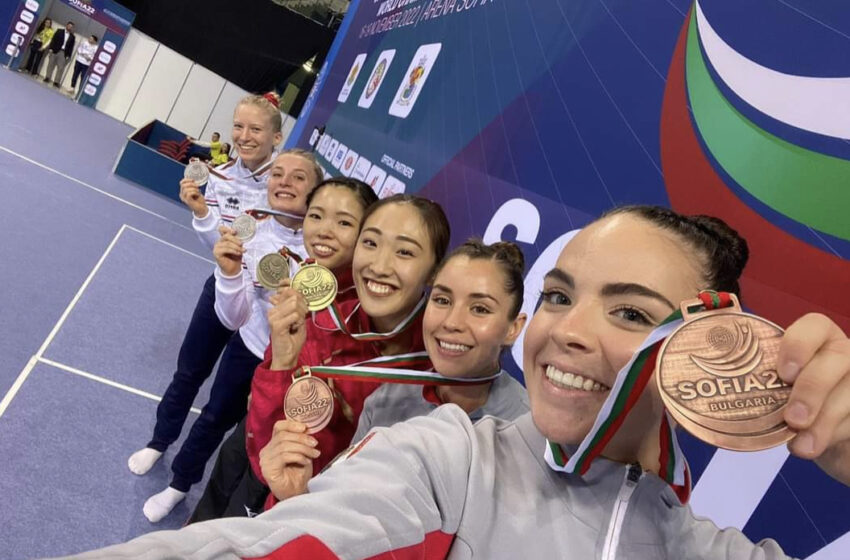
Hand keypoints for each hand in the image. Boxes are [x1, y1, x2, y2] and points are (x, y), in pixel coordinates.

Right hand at [179, 177, 207, 216]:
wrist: (202, 208)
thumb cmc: (199, 200)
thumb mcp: (195, 191)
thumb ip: (193, 186)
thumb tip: (193, 180)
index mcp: (183, 192)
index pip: (181, 183)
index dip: (187, 180)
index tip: (193, 180)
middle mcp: (182, 195)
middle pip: (183, 185)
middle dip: (192, 184)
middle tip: (197, 187)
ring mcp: (184, 199)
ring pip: (186, 189)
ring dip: (194, 189)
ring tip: (198, 192)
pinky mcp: (187, 201)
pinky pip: (189, 193)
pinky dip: (194, 192)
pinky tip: (197, 194)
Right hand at [213, 226, 243, 276]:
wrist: (233, 269)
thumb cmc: (235, 257)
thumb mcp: (238, 247)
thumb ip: (237, 240)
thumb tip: (242, 236)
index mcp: (224, 239)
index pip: (222, 229)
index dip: (228, 229)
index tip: (235, 232)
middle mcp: (219, 242)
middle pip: (226, 236)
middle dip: (236, 239)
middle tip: (242, 244)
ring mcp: (217, 247)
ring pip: (227, 243)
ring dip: (236, 247)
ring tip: (242, 251)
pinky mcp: (216, 253)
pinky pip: (225, 249)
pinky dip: (233, 251)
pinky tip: (238, 253)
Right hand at [259, 420, 318, 500]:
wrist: (296, 494)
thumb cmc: (298, 474)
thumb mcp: (302, 453)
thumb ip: (300, 441)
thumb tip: (307, 429)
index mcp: (273, 445)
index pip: (278, 427)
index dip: (292, 424)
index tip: (305, 428)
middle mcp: (266, 451)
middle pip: (283, 436)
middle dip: (302, 438)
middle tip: (315, 444)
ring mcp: (265, 460)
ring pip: (285, 445)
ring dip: (303, 448)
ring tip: (314, 454)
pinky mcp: (269, 469)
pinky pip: (284, 456)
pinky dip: (298, 457)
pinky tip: (306, 462)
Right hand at [268, 287, 308, 369]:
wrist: (287, 357)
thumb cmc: (292, 340)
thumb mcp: (298, 320)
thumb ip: (297, 306)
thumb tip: (296, 294)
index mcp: (276, 308)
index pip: (289, 292)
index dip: (301, 300)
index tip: (302, 312)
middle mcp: (272, 311)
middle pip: (294, 297)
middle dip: (302, 309)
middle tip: (299, 321)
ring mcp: (273, 317)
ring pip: (295, 305)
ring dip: (301, 316)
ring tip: (295, 326)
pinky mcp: (276, 324)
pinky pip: (295, 315)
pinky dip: (299, 322)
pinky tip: (294, 329)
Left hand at [778, 313, 849, 484]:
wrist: (829, 433)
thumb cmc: (793, 400)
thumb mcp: (778, 387)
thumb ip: (764, 382)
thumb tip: (728, 393)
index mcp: (818, 338)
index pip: (814, 326)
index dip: (799, 346)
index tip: (783, 373)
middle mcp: (843, 353)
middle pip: (836, 359)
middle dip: (812, 390)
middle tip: (793, 418)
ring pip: (849, 394)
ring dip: (823, 423)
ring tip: (800, 446)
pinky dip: (831, 436)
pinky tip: (811, 447)